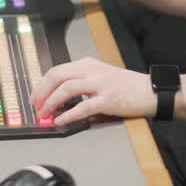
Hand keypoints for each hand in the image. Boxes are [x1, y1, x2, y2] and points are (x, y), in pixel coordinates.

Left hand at [31, 57, 155, 125]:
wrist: (150, 91)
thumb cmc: (127, 86)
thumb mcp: (101, 76)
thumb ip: (82, 82)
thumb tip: (60, 98)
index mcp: (88, 64)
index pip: (57, 70)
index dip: (42, 83)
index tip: (35, 96)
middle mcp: (92, 70)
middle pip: (57, 76)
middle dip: (41, 91)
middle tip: (35, 105)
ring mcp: (100, 84)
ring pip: (66, 89)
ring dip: (51, 102)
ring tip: (44, 114)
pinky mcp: (107, 99)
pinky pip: (83, 106)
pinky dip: (69, 114)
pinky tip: (61, 121)